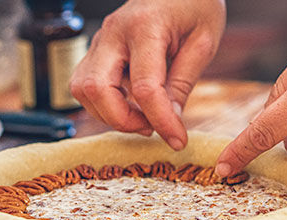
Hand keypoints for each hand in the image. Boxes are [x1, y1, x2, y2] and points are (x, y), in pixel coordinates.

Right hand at [69, 0, 224, 149]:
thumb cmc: (194, 5)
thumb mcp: (204, 41)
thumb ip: (183, 82)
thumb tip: (170, 121)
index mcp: (146, 27)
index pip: (145, 87)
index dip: (161, 121)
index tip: (178, 140)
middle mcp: (113, 32)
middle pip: (96, 89)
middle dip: (122, 120)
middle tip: (151, 128)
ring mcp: (100, 40)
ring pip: (83, 90)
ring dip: (109, 113)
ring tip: (142, 117)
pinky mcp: (96, 49)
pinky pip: (85, 84)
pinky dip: (103, 103)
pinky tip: (130, 104)